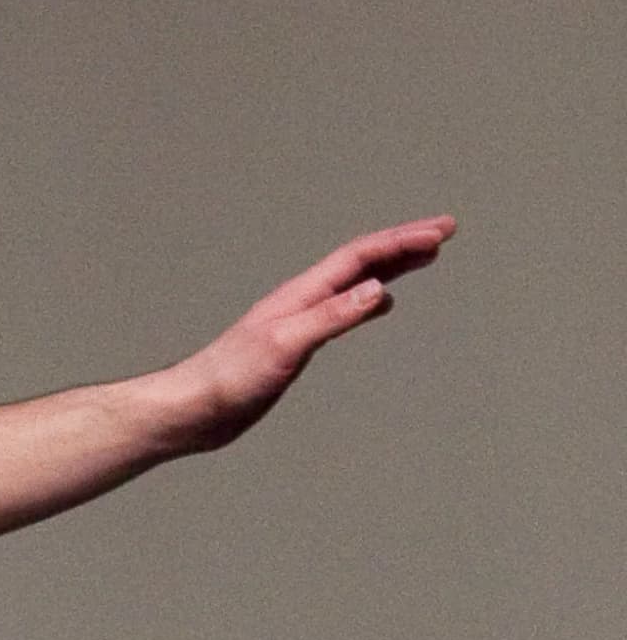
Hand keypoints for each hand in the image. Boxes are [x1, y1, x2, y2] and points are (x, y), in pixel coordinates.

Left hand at [178, 216, 454, 443]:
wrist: (194, 409)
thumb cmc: (230, 379)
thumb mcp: (287, 346)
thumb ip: (332, 317)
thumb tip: (380, 290)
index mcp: (303, 294)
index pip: (361, 256)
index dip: (403, 240)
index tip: (442, 231)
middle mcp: (303, 299)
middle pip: (362, 261)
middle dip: (405, 243)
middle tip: (445, 231)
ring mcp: (300, 319)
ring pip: (355, 281)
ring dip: (392, 266)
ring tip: (424, 256)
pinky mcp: (296, 343)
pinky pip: (344, 309)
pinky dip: (369, 300)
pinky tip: (380, 304)